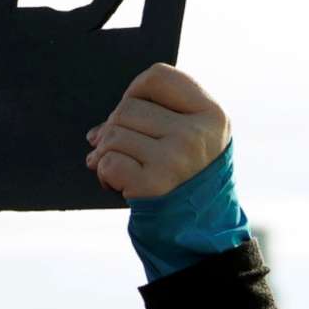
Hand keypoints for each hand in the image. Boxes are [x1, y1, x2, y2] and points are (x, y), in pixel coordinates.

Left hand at [85, 64, 229, 199]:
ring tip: (120, 168)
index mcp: (211, 115)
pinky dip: (104, 173)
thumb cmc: (190, 180)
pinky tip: (116, 183)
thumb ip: (159, 118)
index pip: (158, 76)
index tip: (139, 113)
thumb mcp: (195, 139)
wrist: (201, 233)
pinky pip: (108, 162)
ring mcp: (175, 160)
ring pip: (113, 133)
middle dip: (116, 126)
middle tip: (123, 148)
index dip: (137, 90)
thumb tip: (97, 132)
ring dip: (106, 152)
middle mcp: (196, 135)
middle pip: (128, 106)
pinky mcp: (153, 185)